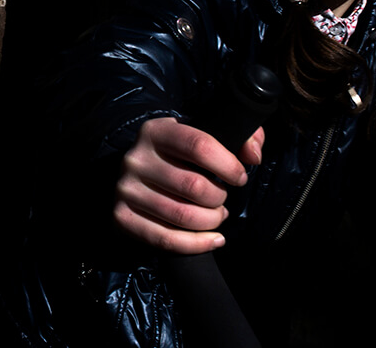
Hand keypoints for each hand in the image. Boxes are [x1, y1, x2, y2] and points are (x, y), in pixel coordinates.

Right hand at [113, 117, 264, 254]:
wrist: (138, 175)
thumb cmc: (180, 156)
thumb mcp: (205, 135)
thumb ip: (241, 135)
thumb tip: (253, 155)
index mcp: (156, 131)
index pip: (199, 146)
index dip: (228, 165)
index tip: (239, 176)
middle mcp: (136, 158)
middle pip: (194, 186)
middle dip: (219, 198)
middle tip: (222, 198)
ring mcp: (126, 189)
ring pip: (183, 216)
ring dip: (211, 221)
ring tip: (216, 215)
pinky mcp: (122, 216)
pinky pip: (166, 239)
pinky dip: (197, 244)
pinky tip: (213, 239)